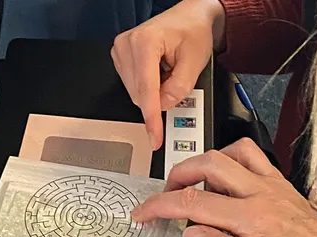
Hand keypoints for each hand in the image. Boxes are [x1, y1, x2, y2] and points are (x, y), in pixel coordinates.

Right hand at [111, 0, 224, 148]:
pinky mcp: (121, 59)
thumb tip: (164, 106)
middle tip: (177, 79)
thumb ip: (180, 87)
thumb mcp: (195, 61)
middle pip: (139, 94)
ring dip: (154, 92)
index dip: (151, 117)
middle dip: (159, 98)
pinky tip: (159, 72)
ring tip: (168, 70)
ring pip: (135, 93)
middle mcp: (127, 45)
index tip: (154, 136)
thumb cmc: (193, 31)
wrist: (190, 18)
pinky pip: (134, 87)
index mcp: (144, 41)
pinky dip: (149, 87)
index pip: (146, 89)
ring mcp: (121, 51)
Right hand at [132, 139, 316, 236]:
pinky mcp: (286, 188)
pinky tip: (225, 186)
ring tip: (192, 186)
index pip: (194, 203)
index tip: (142, 213)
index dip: (160, 206)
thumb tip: (190, 234)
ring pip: (232, 152)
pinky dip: (231, 163)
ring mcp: (278, 187)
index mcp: (255, 219)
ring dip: (205, 163)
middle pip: (210, 164)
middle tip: (163, 197)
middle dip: (177, 176)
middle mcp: (266, 194)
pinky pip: (254, 159)